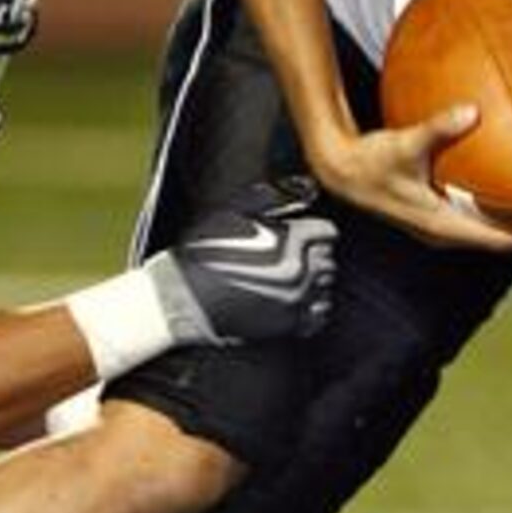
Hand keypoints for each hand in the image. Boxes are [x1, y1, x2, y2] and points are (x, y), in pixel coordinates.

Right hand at [151, 176, 339, 343]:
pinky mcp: (287, 324)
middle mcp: (300, 270)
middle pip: (328, 259)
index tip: (306, 233)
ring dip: (315, 281)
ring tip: (295, 277)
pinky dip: (314, 307)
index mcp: (291, 240)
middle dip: (316, 255)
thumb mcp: (232, 212)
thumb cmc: (203, 254)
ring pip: (326, 287)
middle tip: (296, 255)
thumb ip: (269, 198)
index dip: (315, 230)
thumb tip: (302, 188)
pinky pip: (319, 315)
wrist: (183, 298)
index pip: (327, 232)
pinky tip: (299, 300)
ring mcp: (296, 299)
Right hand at [312, 106, 511, 251]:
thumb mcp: (406, 144)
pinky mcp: (434, 210)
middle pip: (502, 236)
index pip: (501, 239)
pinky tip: (509, 175)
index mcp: (444, 225)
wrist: (341, 170)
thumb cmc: (370, 160)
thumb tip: (472, 110)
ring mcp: (440, 223)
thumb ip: (439, 128)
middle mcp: (445, 230)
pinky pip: (477, 210)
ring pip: (491, 225)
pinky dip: (498, 199)